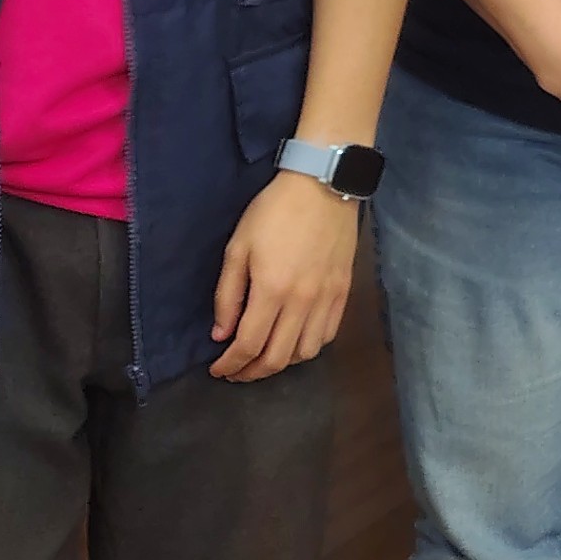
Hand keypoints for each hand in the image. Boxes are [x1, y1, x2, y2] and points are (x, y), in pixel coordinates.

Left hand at [210, 171, 358, 380]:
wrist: (322, 186)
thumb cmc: (273, 212)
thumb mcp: (238, 248)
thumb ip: (228, 295)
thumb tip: (221, 334)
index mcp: (272, 290)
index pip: (248, 345)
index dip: (230, 364)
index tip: (218, 369)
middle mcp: (302, 302)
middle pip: (277, 358)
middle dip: (251, 372)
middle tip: (236, 372)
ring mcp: (326, 299)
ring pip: (305, 353)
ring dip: (281, 363)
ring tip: (264, 357)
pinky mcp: (343, 293)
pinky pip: (327, 335)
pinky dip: (308, 347)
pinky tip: (294, 340)